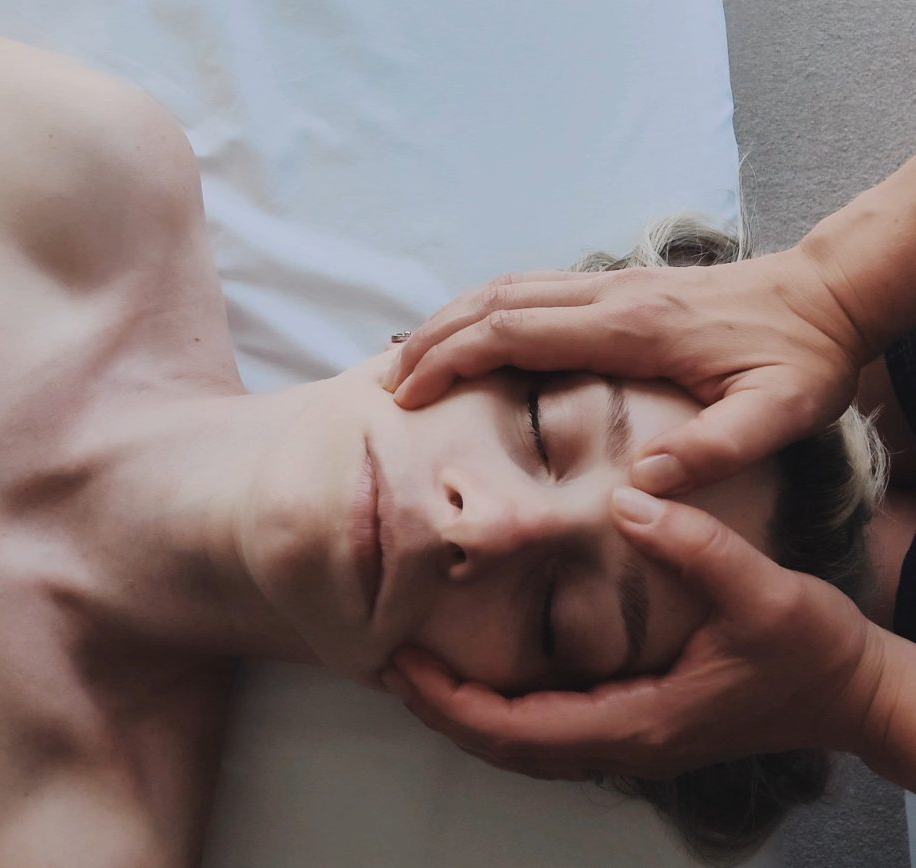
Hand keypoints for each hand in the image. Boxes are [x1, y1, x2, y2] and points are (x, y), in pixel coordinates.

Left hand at [380, 490, 886, 780]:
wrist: (851, 694)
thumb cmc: (812, 654)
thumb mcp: (765, 594)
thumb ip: (694, 545)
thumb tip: (627, 501)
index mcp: (638, 722)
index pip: (518, 730)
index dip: (452, 703)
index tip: (404, 665)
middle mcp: (623, 742)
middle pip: (505, 746)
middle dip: (441, 711)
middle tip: (390, 664)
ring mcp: (629, 738)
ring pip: (523, 745)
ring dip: (466, 713)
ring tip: (419, 669)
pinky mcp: (637, 722)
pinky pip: (548, 729)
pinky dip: (502, 709)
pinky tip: (484, 674)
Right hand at [382, 250, 870, 495]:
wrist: (829, 293)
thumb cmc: (802, 357)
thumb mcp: (778, 414)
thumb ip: (712, 449)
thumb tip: (637, 487)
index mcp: (631, 327)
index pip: (515, 331)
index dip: (452, 359)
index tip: (408, 395)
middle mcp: (609, 295)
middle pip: (493, 303)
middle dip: (431, 340)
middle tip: (387, 384)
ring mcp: (611, 284)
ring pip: (506, 288)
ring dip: (451, 320)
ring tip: (411, 361)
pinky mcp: (618, 288)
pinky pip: (532, 290)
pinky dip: (485, 312)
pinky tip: (471, 338)